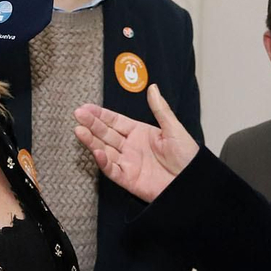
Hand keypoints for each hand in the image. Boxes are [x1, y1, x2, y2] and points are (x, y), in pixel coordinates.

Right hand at [74, 84, 197, 202]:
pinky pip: (112, 169)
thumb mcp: (174, 129)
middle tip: (78, 114)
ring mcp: (128, 163)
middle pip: (106, 134)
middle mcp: (130, 147)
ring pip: (104, 150)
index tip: (86, 107)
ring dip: (91, 141)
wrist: (192, 183)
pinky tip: (96, 151)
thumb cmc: (188, 157)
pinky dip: (103, 162)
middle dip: (91, 124)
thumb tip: (153, 88)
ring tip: (79, 130)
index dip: (101, 114)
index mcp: (140, 133)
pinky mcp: (128, 179)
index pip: (115, 121)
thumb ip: (161, 109)